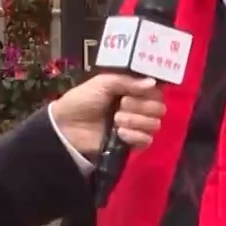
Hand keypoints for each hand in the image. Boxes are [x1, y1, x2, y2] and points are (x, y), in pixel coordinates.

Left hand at [48, 74, 163, 157]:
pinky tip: (120, 133)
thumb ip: (128, 82)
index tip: (140, 90)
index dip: (152, 91)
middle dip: (141, 106)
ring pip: (154, 124)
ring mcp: (135, 126)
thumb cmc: (83, 99)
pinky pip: (147, 140)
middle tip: (122, 104)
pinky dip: (135, 136)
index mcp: (132, 90)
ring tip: (116, 120)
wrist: (67, 125)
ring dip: (135, 121)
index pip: (157, 90)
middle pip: (159, 108)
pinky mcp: (131, 143)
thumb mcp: (103, 83)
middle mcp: (138, 107)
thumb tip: (153, 83)